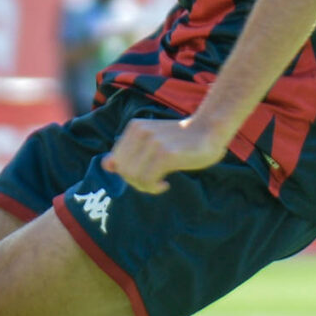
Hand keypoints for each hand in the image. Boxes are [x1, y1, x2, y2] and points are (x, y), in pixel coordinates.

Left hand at [102, 114, 229, 195]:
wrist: (210, 129)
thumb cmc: (181, 139)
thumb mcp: (151, 140)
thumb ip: (128, 151)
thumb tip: (105, 165)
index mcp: (134, 127)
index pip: (116, 161)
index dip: (127, 174)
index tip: (144, 174)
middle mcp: (141, 132)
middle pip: (123, 170)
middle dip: (135, 182)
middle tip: (153, 182)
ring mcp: (153, 142)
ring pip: (134, 177)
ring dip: (145, 187)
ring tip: (159, 182)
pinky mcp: (166, 154)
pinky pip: (148, 180)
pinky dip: (154, 187)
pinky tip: (165, 184)